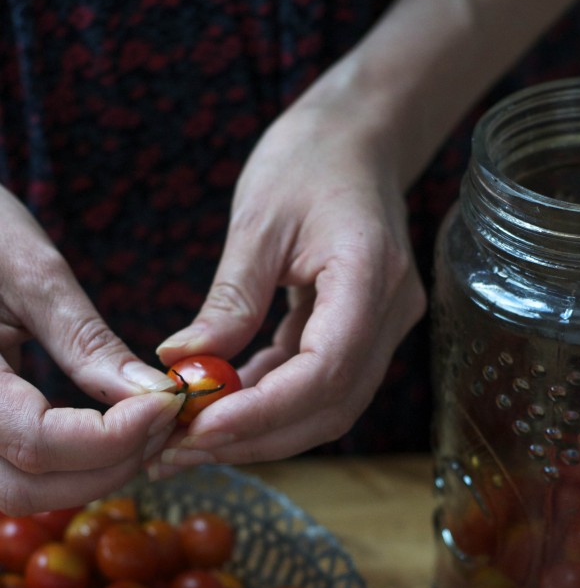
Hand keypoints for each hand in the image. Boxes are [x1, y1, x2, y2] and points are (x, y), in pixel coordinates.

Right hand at [0, 186, 182, 513]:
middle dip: (109, 466)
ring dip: (89, 477)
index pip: (37, 442)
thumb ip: (84, 340)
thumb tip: (155, 394)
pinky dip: (63, 469)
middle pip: (28, 490)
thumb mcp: (25, 266)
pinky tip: (106, 432)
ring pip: (17, 495)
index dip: (113, 437)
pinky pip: (10, 474)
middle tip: (164, 420)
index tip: (168, 403)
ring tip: (142, 427)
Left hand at [153, 92, 425, 468]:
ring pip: (329, 408)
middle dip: (257, 437)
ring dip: (262, 431)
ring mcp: (383, 328)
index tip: (200, 429)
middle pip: (331, 406)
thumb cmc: (309, 160)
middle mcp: (389, 312)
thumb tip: (182, 363)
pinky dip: (272, 402)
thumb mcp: (257, 221)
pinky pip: (320, 385)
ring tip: (194, 437)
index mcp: (369, 274)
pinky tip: (225, 404)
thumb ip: (229, 299)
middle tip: (183, 449)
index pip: (326, 368)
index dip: (265, 411)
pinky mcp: (363, 334)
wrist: (359, 138)